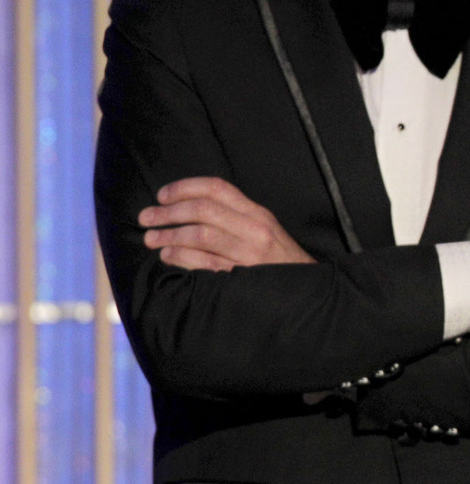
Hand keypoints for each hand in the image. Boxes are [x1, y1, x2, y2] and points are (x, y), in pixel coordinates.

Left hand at [140, 177, 313, 269]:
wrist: (308, 295)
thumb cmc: (279, 263)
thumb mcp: (265, 232)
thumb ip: (235, 218)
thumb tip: (189, 209)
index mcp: (258, 214)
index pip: (217, 188)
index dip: (184, 188)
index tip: (162, 195)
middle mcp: (255, 230)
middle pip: (203, 210)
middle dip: (168, 213)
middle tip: (146, 218)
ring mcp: (249, 254)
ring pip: (200, 235)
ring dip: (168, 235)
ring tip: (151, 239)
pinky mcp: (241, 278)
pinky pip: (203, 263)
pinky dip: (180, 257)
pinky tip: (168, 256)